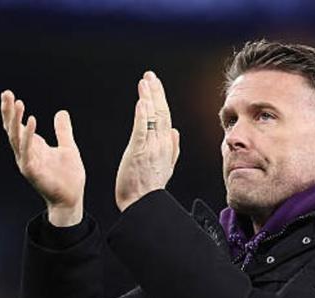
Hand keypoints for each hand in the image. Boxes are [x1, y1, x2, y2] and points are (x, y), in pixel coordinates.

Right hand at [0, 90, 85, 225]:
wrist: (72, 198)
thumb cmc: (68, 176)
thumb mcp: (68, 147)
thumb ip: (63, 130)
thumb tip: (61, 112)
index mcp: (33, 147)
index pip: (18, 125)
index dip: (12, 111)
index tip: (9, 94)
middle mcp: (26, 153)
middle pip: (13, 129)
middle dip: (9, 111)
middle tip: (7, 93)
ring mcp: (27, 162)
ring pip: (16, 138)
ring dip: (16, 121)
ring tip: (19, 103)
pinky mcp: (32, 171)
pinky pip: (27, 151)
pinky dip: (28, 136)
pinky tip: (32, 121)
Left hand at [115, 71, 179, 211]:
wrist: (142, 205)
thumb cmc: (149, 190)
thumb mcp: (166, 168)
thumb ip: (172, 149)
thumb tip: (175, 132)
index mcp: (167, 147)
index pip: (166, 117)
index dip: (160, 99)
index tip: (155, 85)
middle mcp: (161, 145)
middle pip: (161, 112)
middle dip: (156, 92)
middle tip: (150, 75)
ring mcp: (151, 148)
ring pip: (153, 117)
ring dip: (149, 97)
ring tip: (145, 81)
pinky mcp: (139, 152)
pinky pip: (142, 130)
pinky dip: (143, 115)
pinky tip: (142, 102)